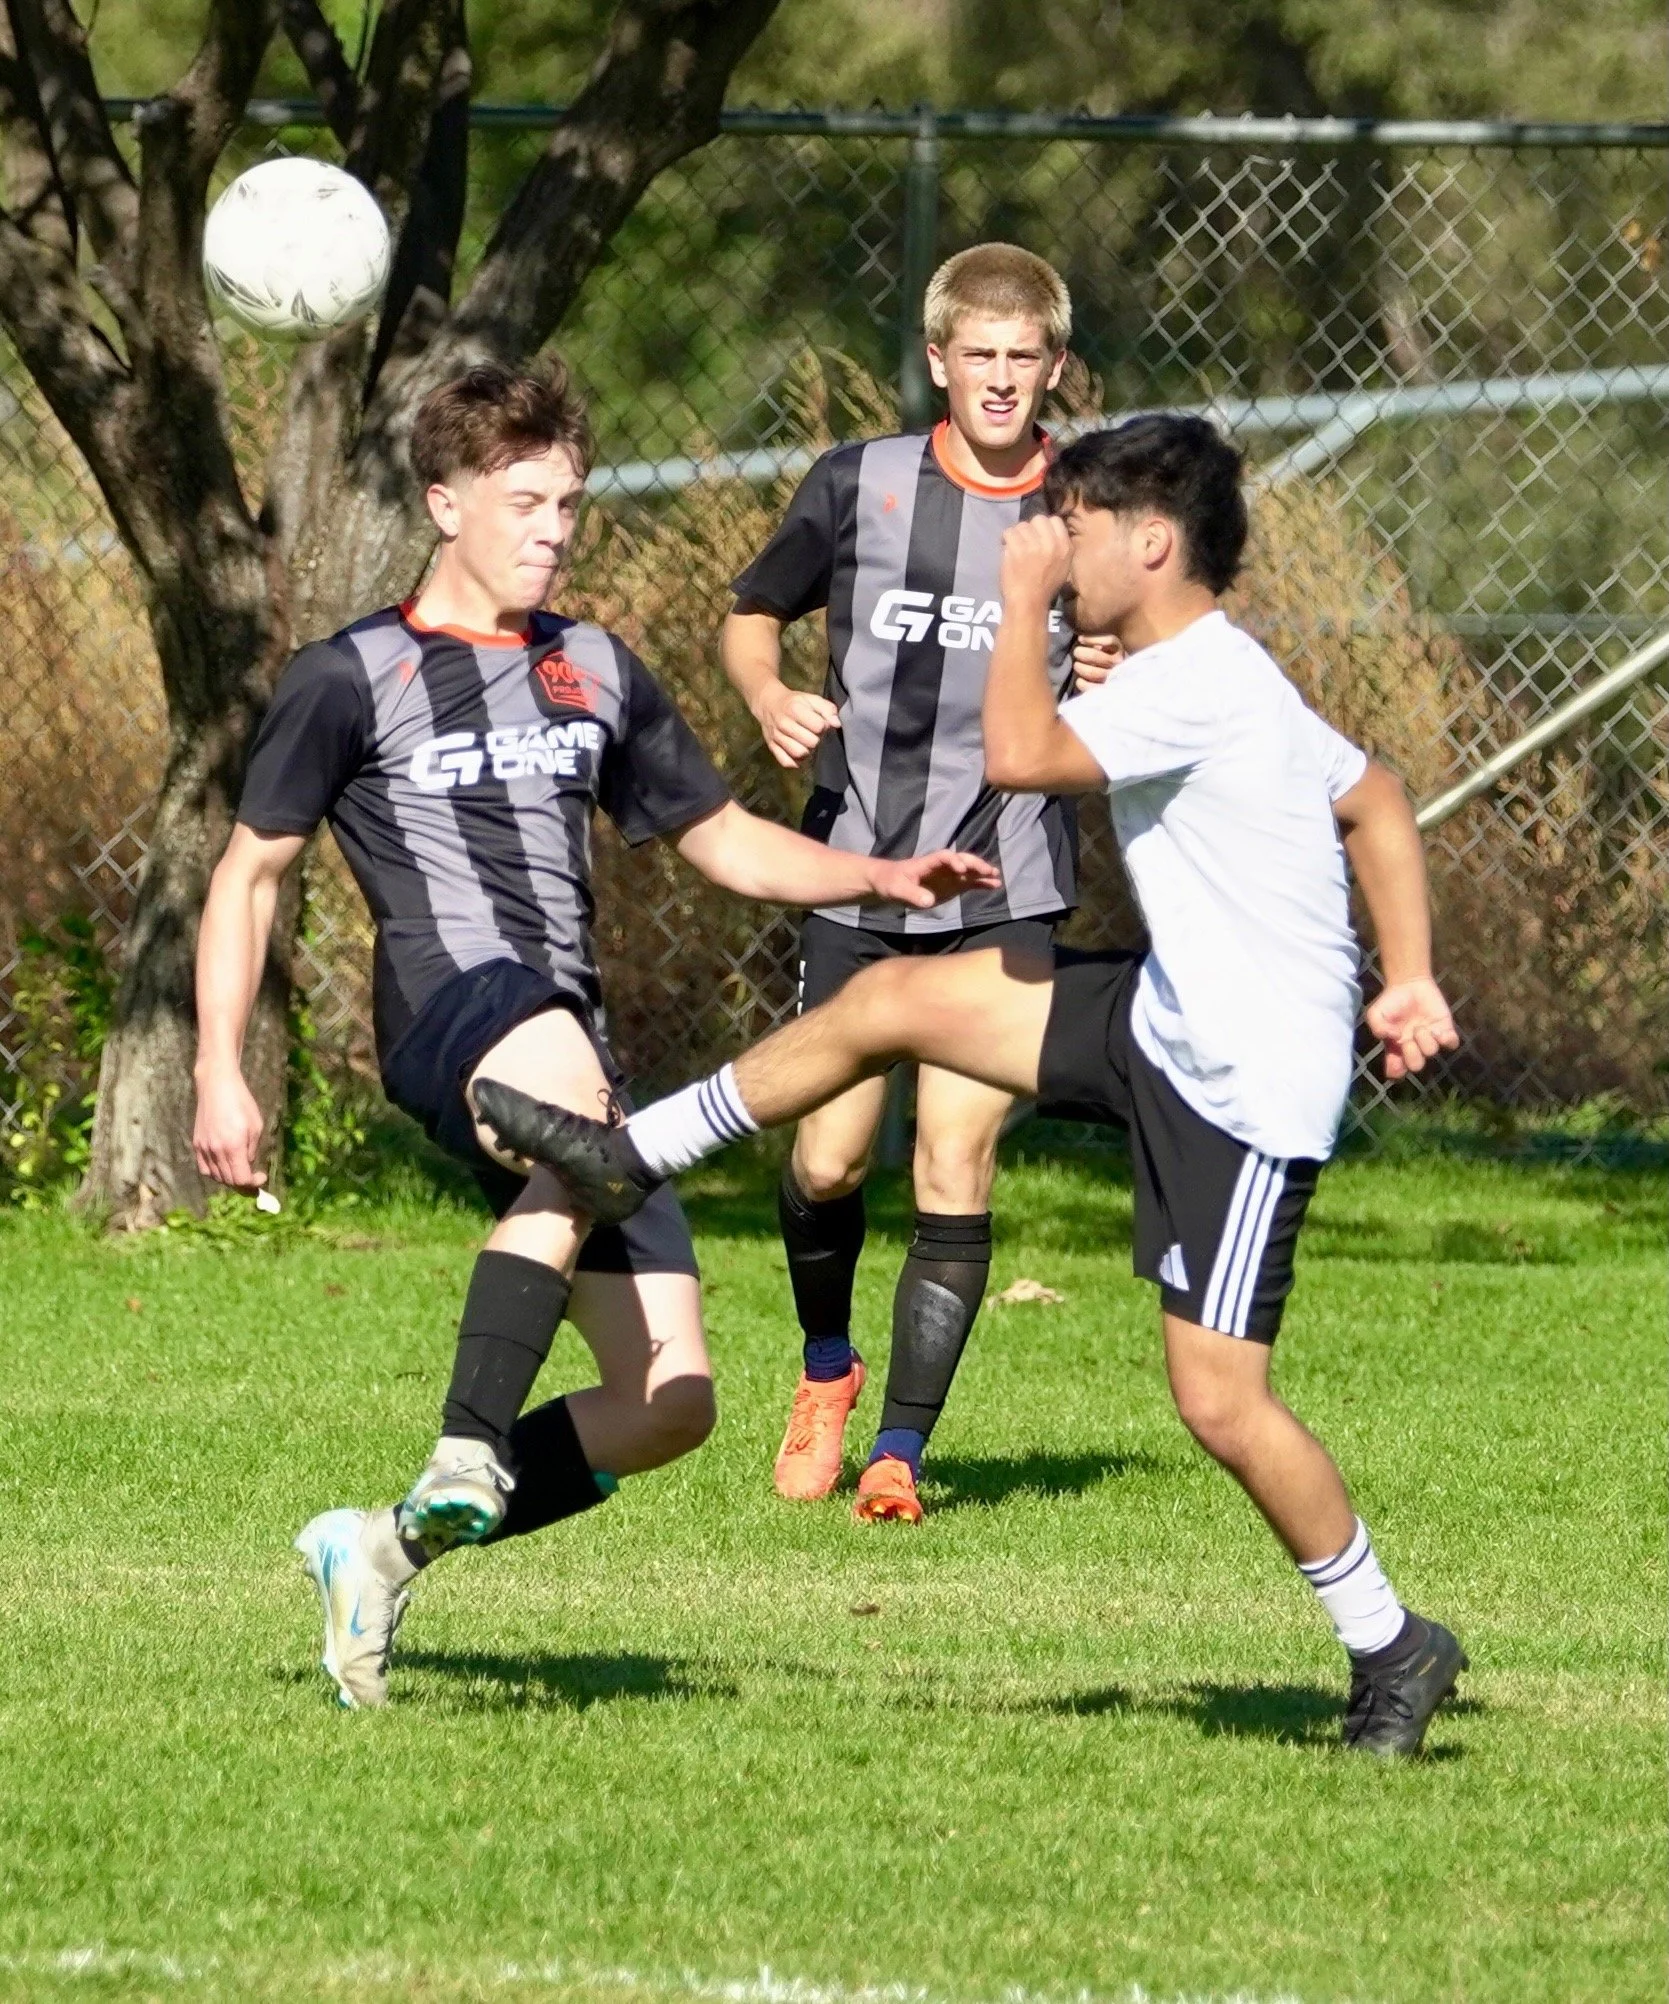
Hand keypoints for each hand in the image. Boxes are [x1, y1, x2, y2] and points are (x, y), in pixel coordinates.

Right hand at [192, 1066, 266, 1191]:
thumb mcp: (256, 1126)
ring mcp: (203, 1148)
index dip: (254, 1183)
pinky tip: (225, 1168)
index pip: (242, 1179)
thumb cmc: (241, 1103)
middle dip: (244, 1184)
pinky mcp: (196, 1144)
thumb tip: (247, 1165)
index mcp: (233, 1146)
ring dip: (230, 1179)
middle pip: (229, 1181)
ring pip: (217, 1177)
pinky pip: (205, 1169)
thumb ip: (251, 1150)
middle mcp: (216, 1150)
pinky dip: (215, 1174)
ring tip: (241, 1171)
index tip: (262, 1176)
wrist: (216, 1086)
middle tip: (254, 1179)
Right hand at [751, 678, 840, 769]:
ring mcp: (777, 737)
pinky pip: (787, 762)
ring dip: (807, 751)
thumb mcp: (812, 699)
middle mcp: (784, 724)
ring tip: (806, 742)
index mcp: (795, 709)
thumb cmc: (794, 702)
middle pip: (811, 742)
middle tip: (813, 733)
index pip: (819, 726)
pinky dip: (795, 761)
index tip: (820, 723)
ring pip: (799, 754)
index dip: (823, 726)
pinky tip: (798, 751)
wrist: (769, 703)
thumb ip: (827, 709)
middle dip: (816, 739)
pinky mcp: (772, 747)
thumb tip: (836, 724)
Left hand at [869, 848, 1002, 909]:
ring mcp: (948, 875)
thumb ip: (912, 894)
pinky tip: (995, 885)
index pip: (943, 857)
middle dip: (974, 864)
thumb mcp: (896, 889)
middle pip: (961, 860)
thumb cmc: (890, 883)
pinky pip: (969, 882)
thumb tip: (928, 901)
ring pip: (968, 870)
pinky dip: (981, 883)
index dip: (953, 861)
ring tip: (996, 877)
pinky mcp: (952, 885)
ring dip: (982, 872)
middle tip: (987, 870)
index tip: (961, 870)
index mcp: (927, 863)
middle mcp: (941, 866)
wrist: (888, 883)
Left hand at [1000, 514, 1071, 607]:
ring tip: (1015, 548)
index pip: (1055, 520)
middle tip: (1024, 541)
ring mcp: (1034, 545)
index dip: (1043, 526)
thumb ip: (1058, 546)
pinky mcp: (1018, 549)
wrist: (1029, 603)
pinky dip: (1005, 540)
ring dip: (1016, 535)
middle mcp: (1052, 543)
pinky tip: (1007, 549)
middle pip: (1038, 519)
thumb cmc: (1044, 588)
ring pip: (1021, 525)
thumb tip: (1047, 530)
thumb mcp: (1062, 566)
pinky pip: (1009, 532)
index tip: (1037, 536)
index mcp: (1065, 547)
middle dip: (1030, 528)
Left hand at [1071, 631, 1123, 689]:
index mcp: (1119, 649)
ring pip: (1091, 672)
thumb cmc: (1107, 662)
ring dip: (1079, 668)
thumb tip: (1081, 639)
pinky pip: (1089, 687)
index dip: (1092, 639)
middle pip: (1094, 656)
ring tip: (1077, 665)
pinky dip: (1081, 683)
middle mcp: (1119, 663)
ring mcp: (1113, 678)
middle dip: (1080, 653)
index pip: (1109, 640)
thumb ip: (1098, 642)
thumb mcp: (1107, 648)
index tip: (1080, 639)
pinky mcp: (1106, 690)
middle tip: (1076, 653)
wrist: (1119, 683)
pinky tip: (1079, 680)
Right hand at [1364, 977, 1458, 1079]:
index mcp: (1396, 1048)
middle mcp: (1414, 1047)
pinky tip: (1437, 1031)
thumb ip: (1378, 1027)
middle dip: (1412, 1056)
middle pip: (1416, 1066)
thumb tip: (1393, 1038)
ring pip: (1431, 1053)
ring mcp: (1430, 1039)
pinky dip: (1446, 1040)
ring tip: (1419, 1027)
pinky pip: (1451, 1044)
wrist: (1408, 984)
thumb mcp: (1375, 1013)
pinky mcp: (1444, 1029)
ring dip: (1424, 1041)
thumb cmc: (1390, 1001)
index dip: (1396, 1071)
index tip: (1395, 1060)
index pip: (1396, 1071)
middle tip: (1408, 1040)